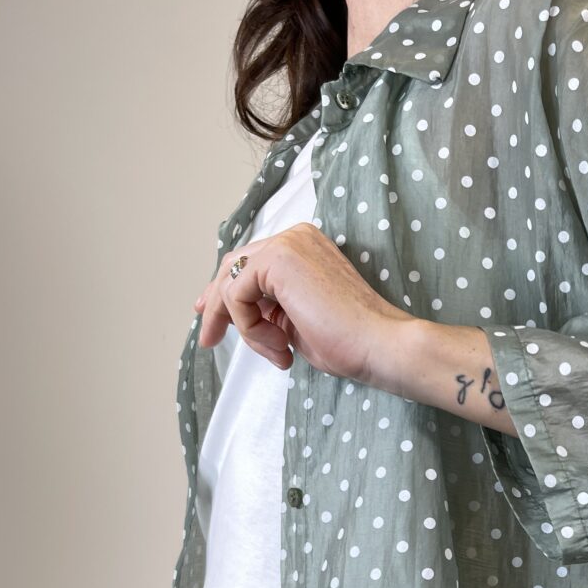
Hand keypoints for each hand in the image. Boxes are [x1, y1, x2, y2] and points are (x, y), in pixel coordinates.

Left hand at [193, 222, 416, 382]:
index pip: (250, 263)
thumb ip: (269, 307)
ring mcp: (285, 244)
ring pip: (231, 285)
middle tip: (209, 339)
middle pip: (233, 267)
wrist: (378, 344)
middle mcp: (293, 236)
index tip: (213, 321)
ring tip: (278, 351)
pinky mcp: (276, 259)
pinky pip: (236, 297)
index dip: (225, 292)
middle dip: (216, 305)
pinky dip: (250, 328)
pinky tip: (281, 344)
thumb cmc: (349, 340)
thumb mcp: (296, 320)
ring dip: (246, 329)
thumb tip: (235, 313)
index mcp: (303, 246)